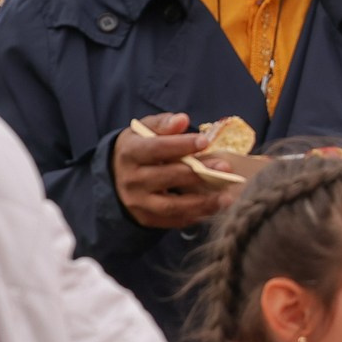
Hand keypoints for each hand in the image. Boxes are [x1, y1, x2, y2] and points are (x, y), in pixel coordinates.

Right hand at [112, 113, 238, 230]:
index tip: (205, 141)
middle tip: (225, 168)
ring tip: (225, 197)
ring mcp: (138, 202)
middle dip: (198, 173)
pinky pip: (173, 221)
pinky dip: (195, 216)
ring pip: (171, 206)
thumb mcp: (144, 130)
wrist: (116, 175)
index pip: (156, 149)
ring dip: (201, 203)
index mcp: (130, 153)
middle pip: (167, 177)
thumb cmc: (140, 148)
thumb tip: (182, 120)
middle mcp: (131, 180)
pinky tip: (214, 208)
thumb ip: (163, 124)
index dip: (181, 145)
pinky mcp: (146, 218)